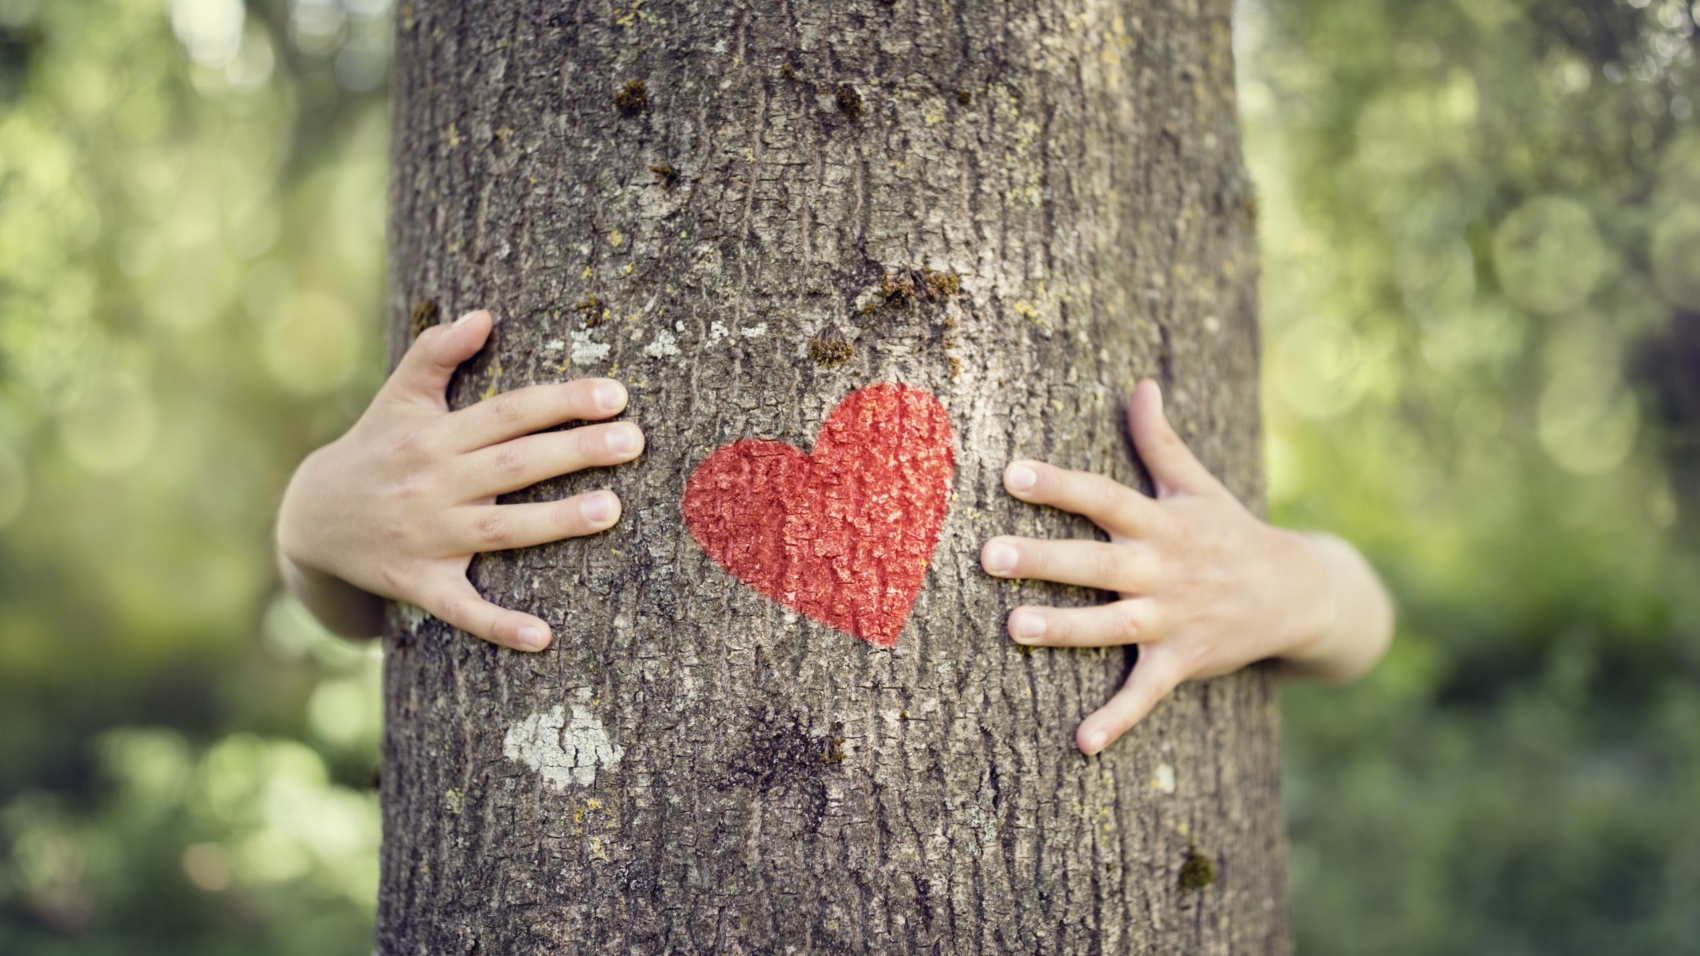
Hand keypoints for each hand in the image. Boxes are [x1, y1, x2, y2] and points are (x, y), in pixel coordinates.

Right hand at [275, 309, 644, 651]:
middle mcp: (434, 484)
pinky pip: (462, 608)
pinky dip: (499, 624)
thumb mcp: (397, 397)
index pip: (509, 413)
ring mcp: (427, 537)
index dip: (561, 402)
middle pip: (514, 465)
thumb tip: (483, 315)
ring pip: (500, 530)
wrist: (309, 520)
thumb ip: (436, 353)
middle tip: (634, 440)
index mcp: (435, 435)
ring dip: (555, 522)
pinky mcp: (419, 584)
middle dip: (575, 451)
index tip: (615, 395)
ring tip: (612, 510)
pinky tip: (543, 637)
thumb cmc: (374, 449)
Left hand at [981, 380, 1390, 754]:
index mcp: (1161, 523)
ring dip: (1065, 628)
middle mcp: (1163, 569)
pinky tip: (1081, 743)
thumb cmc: (1231, 532)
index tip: (1012, 473)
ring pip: (1111, 625)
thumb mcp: (1198, 485)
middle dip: (1044, 558)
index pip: (1105, 497)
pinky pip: (1146, 693)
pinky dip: (1117, 720)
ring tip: (1014, 627)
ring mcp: (1172, 617)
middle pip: (1096, 561)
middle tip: (989, 554)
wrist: (1299, 593)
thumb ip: (1160, 440)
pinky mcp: (1182, 661)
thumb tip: (1140, 385)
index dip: (1060, 485)